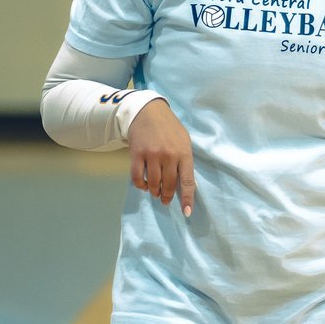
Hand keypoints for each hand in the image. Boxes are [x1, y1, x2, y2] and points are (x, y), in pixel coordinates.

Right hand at [128, 98, 194, 215]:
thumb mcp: (184, 141)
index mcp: (184, 153)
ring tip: (155, 191)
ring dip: (154, 192)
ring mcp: (152, 155)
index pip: (187, 181)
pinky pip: (137, 177)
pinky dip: (140, 185)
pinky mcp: (137, 154)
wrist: (148, 111)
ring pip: (152, 184)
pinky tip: (143, 185)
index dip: (187, 199)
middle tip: (166, 200)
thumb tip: (187, 185)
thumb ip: (185, 162)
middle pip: (168, 185)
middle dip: (167, 196)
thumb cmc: (169, 128)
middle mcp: (169, 155)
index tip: (186, 212)